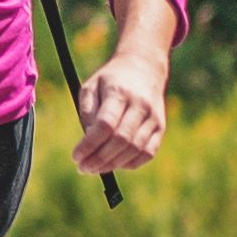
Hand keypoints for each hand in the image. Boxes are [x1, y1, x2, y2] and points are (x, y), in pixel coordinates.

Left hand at [71, 48, 169, 173]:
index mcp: (120, 92)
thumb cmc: (110, 81)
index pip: (106, 124)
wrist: (143, 68)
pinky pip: (147, 153)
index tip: (75, 156)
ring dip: (113, 164)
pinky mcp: (161, 128)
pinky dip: (130, 164)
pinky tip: (114, 164)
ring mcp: (153, 117)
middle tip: (83, 167)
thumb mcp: (91, 87)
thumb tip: (87, 141)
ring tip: (95, 168)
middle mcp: (140, 105)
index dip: (90, 144)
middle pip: (121, 140)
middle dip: (99, 159)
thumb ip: (87, 112)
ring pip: (134, 149)